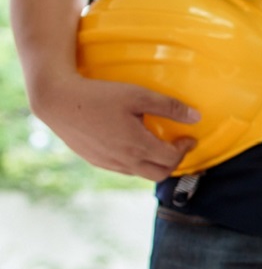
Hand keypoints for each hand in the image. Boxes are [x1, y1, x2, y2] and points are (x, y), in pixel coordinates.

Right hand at [31, 74, 198, 180]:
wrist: (58, 101)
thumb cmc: (100, 95)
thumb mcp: (139, 95)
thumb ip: (170, 107)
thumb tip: (196, 117)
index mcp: (137, 146)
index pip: (172, 159)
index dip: (185, 149)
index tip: (190, 137)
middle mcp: (124, 161)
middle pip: (159, 173)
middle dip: (174, 162)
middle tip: (178, 146)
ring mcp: (108, 163)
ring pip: (140, 173)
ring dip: (155, 163)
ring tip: (158, 146)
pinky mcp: (95, 161)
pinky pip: (123, 169)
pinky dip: (137, 162)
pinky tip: (134, 146)